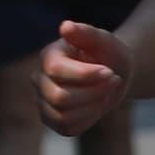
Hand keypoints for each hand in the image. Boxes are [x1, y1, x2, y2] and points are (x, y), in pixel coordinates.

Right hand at [41, 18, 132, 132]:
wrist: (114, 73)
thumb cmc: (107, 54)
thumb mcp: (104, 41)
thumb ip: (86, 33)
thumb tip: (65, 26)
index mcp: (49, 56)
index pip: (55, 70)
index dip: (86, 75)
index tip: (109, 71)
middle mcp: (40, 79)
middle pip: (59, 97)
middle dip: (93, 92)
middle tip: (114, 81)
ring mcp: (43, 101)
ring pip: (63, 116)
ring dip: (93, 106)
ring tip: (106, 92)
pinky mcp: (52, 120)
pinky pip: (67, 128)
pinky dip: (89, 119)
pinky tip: (97, 105)